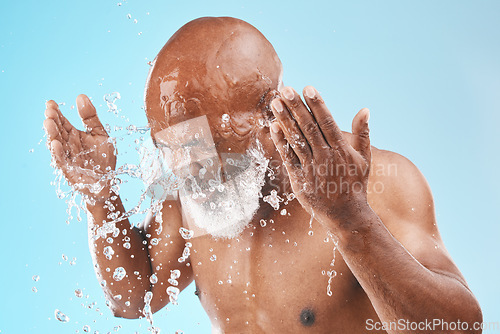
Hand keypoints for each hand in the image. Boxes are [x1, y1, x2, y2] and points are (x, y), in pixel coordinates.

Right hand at [44, 95, 116, 199]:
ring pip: (56, 145)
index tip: (50, 102)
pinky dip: (58, 153)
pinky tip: (55, 143)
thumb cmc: (103, 159)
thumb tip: (80, 96)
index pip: (62, 122)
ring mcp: (68, 158)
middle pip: (58, 131)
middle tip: (49, 110)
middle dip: (53, 120)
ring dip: (52, 134)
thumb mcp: (100, 134)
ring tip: (48, 122)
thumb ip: (90, 117)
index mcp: (75, 136)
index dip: (56, 112)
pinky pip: (62, 162)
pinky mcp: (70, 171)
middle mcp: (68, 146)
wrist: (107, 183)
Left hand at [270, 86, 370, 227]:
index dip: (317, 104)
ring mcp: (312, 169)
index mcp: (342, 150)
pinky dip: (281, 142)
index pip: (327, 122)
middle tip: (286, 89)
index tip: (308, 88)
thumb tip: (365, 109)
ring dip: (285, 120)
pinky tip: (273, 127)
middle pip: (309, 127)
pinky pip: (288, 158)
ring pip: (297, 140)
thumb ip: (363, 133)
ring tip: (275, 102)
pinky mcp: (300, 180)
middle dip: (296, 107)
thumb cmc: (356, 185)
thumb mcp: (365, 159)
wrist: (346, 216)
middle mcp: (326, 157)